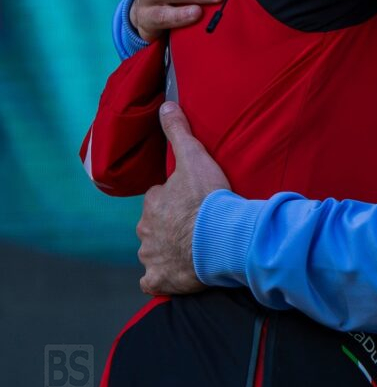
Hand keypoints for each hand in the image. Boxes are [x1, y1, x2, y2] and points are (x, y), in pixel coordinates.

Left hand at [137, 102, 229, 294]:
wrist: (221, 239)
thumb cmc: (208, 198)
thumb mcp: (195, 157)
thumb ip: (178, 131)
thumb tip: (165, 104)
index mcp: (153, 203)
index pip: (158, 197)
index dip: (174, 197)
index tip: (192, 199)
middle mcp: (145, 231)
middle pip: (154, 225)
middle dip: (168, 224)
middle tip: (194, 222)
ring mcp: (151, 257)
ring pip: (153, 251)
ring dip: (167, 249)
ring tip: (192, 247)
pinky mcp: (159, 280)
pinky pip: (153, 281)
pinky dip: (162, 278)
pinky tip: (176, 273)